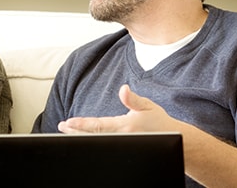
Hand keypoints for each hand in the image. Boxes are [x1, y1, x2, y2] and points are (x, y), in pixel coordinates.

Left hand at [57, 84, 177, 133]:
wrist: (175, 141)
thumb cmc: (159, 121)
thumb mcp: (147, 107)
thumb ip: (133, 99)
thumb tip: (123, 89)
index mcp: (125, 126)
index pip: (98, 126)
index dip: (81, 125)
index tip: (68, 122)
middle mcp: (121, 137)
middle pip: (93, 136)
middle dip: (75, 132)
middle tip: (61, 127)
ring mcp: (122, 144)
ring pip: (96, 141)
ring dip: (79, 136)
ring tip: (66, 131)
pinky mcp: (123, 147)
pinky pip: (103, 144)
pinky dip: (89, 140)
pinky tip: (80, 137)